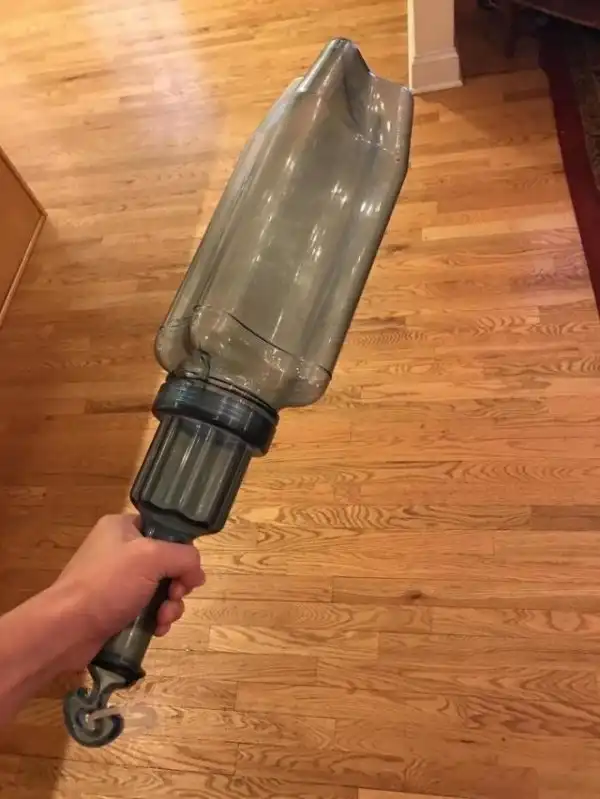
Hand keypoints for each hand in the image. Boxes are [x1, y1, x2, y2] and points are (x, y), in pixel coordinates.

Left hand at [56, 514, 203, 652]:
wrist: (66, 628)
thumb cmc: (108, 583)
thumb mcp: (152, 558)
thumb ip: (184, 557)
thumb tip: (197, 574)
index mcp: (123, 527)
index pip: (165, 530)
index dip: (182, 550)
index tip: (188, 571)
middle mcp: (120, 550)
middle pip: (167, 562)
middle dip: (178, 584)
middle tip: (176, 595)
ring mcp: (117, 581)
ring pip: (161, 589)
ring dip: (170, 605)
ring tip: (164, 619)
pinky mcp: (116, 608)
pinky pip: (148, 610)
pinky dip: (157, 619)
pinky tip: (157, 630)